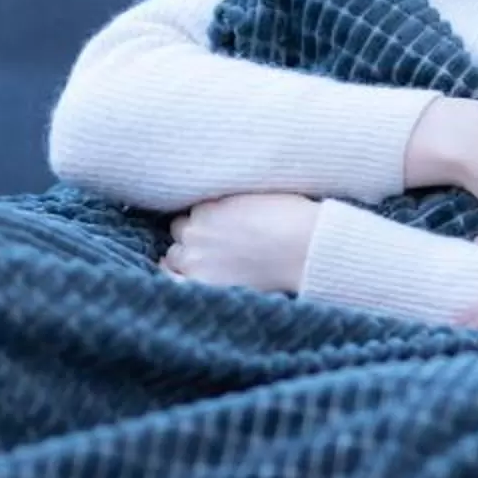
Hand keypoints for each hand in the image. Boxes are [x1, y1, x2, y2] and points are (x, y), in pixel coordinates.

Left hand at [163, 194, 318, 293]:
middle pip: (181, 232)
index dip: (208, 220)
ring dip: (188, 257)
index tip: (222, 227)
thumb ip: (233, 203)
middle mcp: (196, 230)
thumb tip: (231, 209)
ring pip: (175, 256)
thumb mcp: (260, 195)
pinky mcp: (201, 282)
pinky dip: (174, 278)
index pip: (194, 211)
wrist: (305, 249)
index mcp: (208, 205)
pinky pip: (172, 280)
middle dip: (195, 237)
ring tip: (208, 263)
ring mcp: (196, 258)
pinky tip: (181, 279)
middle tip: (217, 246)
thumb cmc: (294, 220)